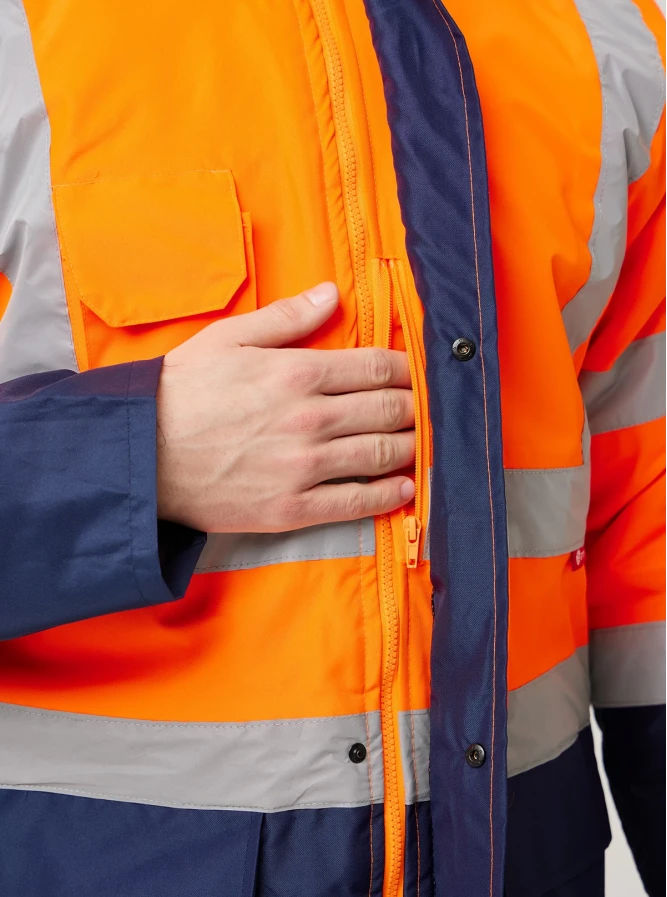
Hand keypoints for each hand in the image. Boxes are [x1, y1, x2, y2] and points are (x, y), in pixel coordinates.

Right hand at [156, 282, 414, 532]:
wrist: (142, 457)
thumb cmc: (181, 393)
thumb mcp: (228, 338)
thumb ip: (287, 318)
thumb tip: (332, 294)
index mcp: (298, 373)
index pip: (378, 367)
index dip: (407, 369)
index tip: (416, 372)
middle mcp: (311, 420)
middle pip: (390, 410)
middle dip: (416, 407)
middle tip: (426, 407)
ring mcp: (305, 467)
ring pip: (381, 455)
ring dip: (411, 447)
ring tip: (420, 442)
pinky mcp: (293, 508)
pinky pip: (356, 502)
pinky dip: (388, 495)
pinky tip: (403, 488)